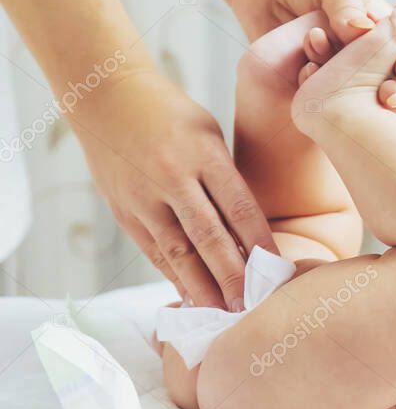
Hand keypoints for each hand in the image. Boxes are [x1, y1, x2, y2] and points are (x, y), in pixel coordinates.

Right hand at [71, 70, 276, 309]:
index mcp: (204, 155)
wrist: (106, 96)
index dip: (259, 241)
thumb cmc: (171, 114)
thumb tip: (247, 229)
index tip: (276, 268)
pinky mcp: (123, 211)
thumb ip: (226, 178)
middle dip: (231, 274)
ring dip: (201, 286)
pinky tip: (190, 294)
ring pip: (177, 251)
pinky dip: (173, 274)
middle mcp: (173, 178)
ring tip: (221, 312)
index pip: (239, 207)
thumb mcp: (209, 134)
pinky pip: (153, 250)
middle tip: (251, 305)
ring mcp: (144, 197)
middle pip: (208, 236)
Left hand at [222, 0, 395, 111]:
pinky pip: (322, 102)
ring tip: (320, 66)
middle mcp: (368, 58)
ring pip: (362, 103)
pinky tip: (303, 70)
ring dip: (351, 94)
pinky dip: (316, 93)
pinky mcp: (310, 86)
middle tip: (385, 94)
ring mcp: (340, 76)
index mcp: (385, 31)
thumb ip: (348, 5)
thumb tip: (365, 32)